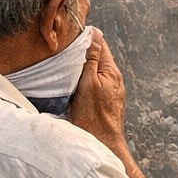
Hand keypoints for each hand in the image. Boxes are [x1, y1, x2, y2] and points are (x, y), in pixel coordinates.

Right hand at [68, 27, 126, 146]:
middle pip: (98, 57)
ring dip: (82, 66)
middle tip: (64, 49)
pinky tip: (74, 82)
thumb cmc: (93, 117)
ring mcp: (110, 90)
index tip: (70, 34)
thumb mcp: (88, 82)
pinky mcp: (104, 100)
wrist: (101, 143)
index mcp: (111, 71)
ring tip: (67, 64)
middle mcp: (114, 79)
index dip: (86, 37)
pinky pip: (93, 83)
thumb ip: (92, 58)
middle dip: (83, 51)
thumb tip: (95, 33)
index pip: (101, 44)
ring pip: (95, 70)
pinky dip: (84, 78)